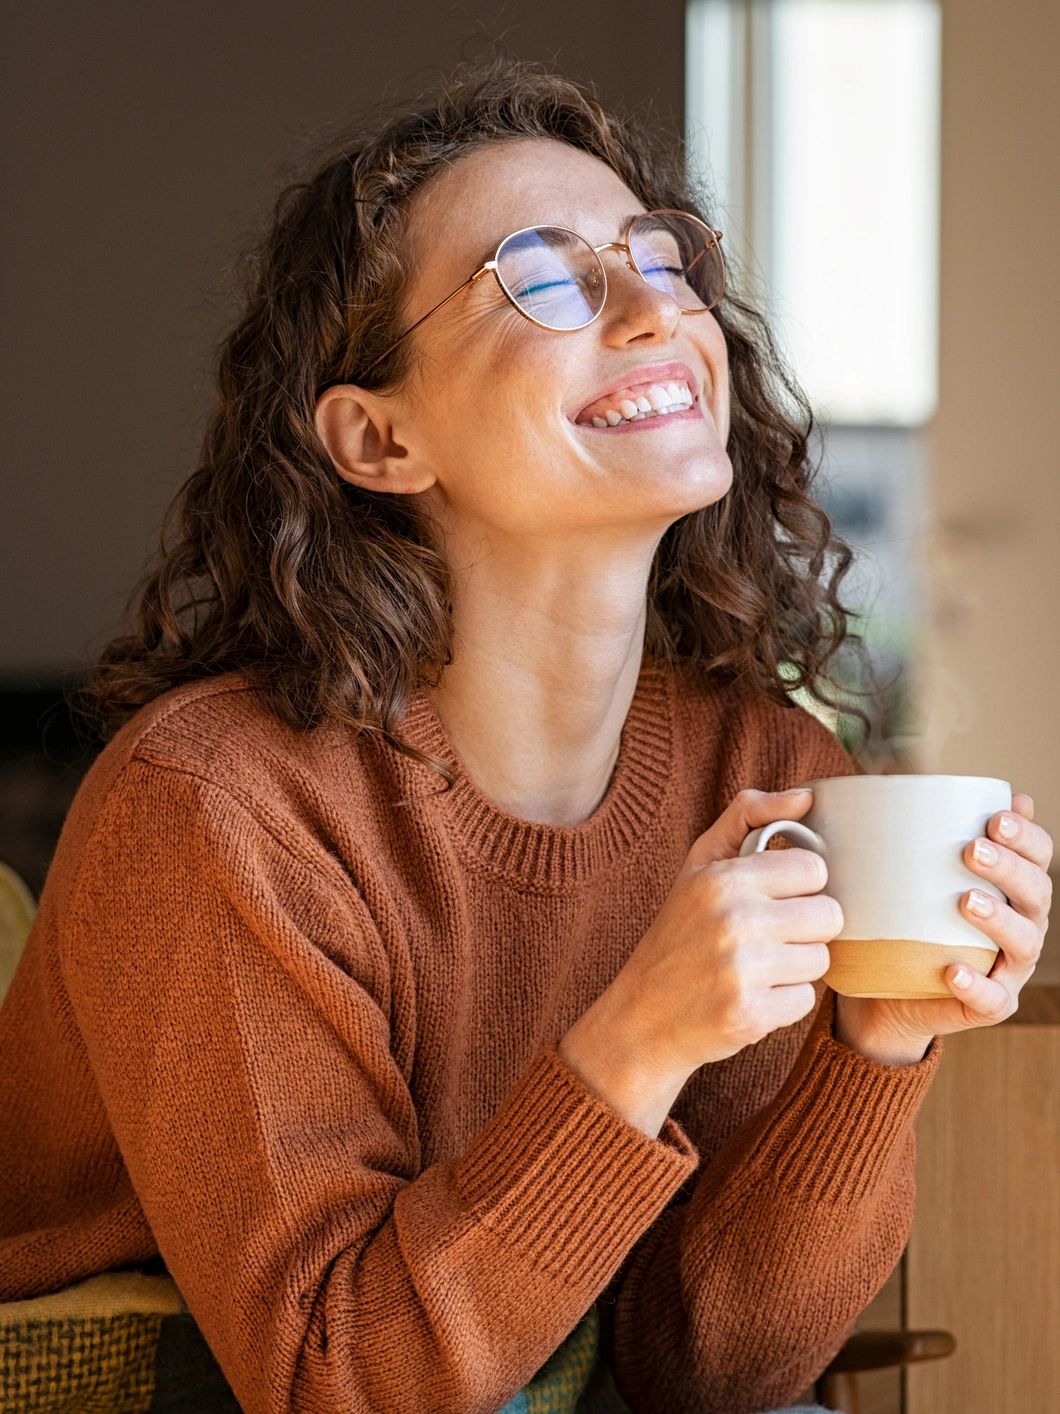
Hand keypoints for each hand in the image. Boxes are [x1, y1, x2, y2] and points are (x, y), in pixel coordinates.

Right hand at [558, 787, 841, 1133]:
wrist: (641, 1017)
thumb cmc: (678, 934)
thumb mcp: (699, 865)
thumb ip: (748, 816)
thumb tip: (806, 796)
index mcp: (724, 878)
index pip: (814, 869)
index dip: (800, 887)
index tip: (774, 899)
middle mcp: (734, 920)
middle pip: (828, 916)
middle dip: (805, 929)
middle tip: (768, 938)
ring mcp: (742, 970)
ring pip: (821, 960)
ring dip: (795, 968)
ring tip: (756, 969)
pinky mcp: (750, 1015)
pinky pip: (806, 1001)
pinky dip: (784, 1003)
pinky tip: (751, 997)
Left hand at [835, 792, 1052, 1058]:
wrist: (885, 989)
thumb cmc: (903, 917)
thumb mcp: (908, 873)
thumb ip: (920, 834)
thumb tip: (909, 785)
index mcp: (1012, 887)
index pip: (1037, 855)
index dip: (1026, 835)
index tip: (996, 816)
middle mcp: (1021, 924)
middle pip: (1037, 892)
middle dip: (1010, 868)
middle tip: (973, 849)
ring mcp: (1008, 967)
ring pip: (1024, 943)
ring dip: (1000, 920)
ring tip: (966, 901)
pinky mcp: (989, 1005)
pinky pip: (992, 999)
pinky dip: (976, 985)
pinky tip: (953, 971)